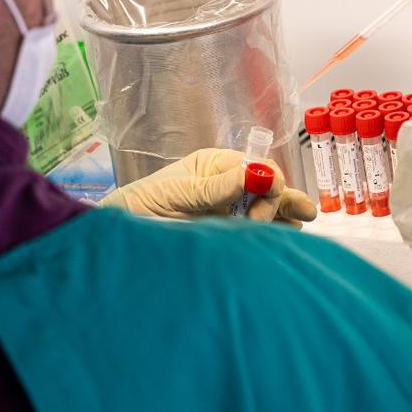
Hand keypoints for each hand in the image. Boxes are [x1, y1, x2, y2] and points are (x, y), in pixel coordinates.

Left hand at [100, 148, 316, 226]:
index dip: (269, 183)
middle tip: (287, 220)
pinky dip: (272, 236)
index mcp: (216, 167)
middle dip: (281, 202)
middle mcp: (228, 187)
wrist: (118, 244)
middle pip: (270, 189)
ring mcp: (230, 214)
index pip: (258, 167)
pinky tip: (284, 239)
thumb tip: (259, 173)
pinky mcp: (228, 238)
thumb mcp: (179, 193)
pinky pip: (258, 234)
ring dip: (281, 219)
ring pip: (270, 212)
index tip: (264, 204)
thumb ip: (219, 186)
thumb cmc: (140, 208)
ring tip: (293, 228)